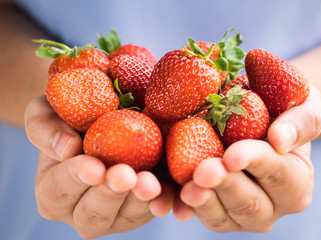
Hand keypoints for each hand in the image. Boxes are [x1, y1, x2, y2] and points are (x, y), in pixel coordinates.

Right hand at [25, 96, 173, 238]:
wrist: (104, 117)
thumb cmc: (73, 115)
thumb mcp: (48, 110)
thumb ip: (45, 127)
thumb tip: (65, 148)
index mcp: (54, 189)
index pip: (59, 189)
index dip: (75, 179)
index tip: (95, 167)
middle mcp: (81, 210)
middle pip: (93, 213)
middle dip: (110, 194)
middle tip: (126, 175)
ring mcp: (114, 215)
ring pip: (126, 217)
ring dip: (139, 201)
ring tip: (150, 183)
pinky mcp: (141, 210)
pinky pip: (154, 210)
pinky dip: (164, 203)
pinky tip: (169, 195)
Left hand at [173, 84, 320, 231]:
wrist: (258, 119)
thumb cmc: (281, 109)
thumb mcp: (305, 103)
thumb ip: (302, 120)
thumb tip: (280, 141)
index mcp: (296, 180)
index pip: (278, 173)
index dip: (254, 163)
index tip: (232, 155)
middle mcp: (274, 204)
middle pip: (250, 202)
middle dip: (225, 186)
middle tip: (204, 172)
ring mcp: (245, 215)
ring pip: (225, 216)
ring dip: (206, 202)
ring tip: (188, 189)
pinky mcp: (220, 215)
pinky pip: (205, 216)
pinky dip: (189, 209)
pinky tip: (176, 199)